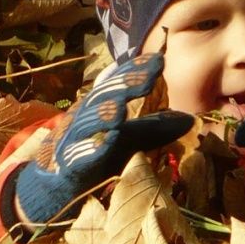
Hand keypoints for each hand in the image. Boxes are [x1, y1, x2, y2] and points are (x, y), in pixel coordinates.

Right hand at [10, 53, 194, 225]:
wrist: (55, 184)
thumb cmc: (96, 153)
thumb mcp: (128, 139)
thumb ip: (154, 128)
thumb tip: (189, 119)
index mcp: (99, 107)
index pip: (116, 83)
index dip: (134, 70)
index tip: (157, 59)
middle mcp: (84, 118)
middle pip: (103, 97)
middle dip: (124, 86)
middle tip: (147, 76)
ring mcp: (73, 141)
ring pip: (86, 123)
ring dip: (103, 115)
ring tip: (120, 109)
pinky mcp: (68, 166)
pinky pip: (79, 156)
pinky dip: (93, 148)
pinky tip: (107, 141)